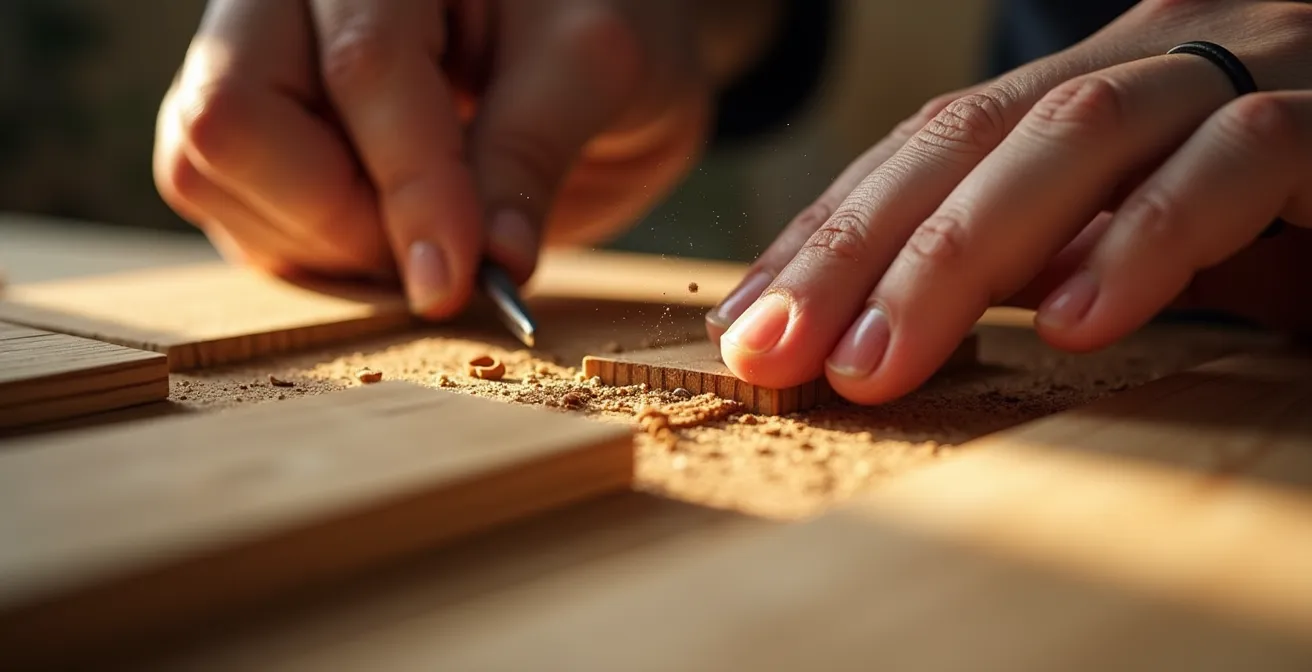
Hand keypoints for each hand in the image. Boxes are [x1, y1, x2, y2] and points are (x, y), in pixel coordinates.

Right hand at [154, 0, 711, 318]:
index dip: (412, 186)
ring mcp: (248, 61)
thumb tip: (490, 260)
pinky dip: (311, 252)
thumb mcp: (593, 68)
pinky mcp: (245, 134)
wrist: (567, 38)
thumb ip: (532, 152)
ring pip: (211, 175)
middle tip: (445, 252)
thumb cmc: (589, 26)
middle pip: (235, 118)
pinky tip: (390, 233)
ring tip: (430, 234)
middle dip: (344, 214)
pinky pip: (232, 213)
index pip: (365, 66)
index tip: (459, 280)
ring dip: (327, 242)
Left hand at [706, 0, 1311, 404]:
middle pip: (963, 141)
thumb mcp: (1135, 238)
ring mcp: (1246, 71)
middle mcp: (1147, 62)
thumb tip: (877, 327)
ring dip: (957, 257)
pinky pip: (1239, 161)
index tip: (746, 322)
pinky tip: (1073, 321)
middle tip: (770, 351)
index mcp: (1082, 92)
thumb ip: (1031, 257)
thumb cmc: (1293, 215)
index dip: (822, 231)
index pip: (920, 152)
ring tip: (875, 360)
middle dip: (852, 250)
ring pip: (1074, 138)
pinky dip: (1147, 238)